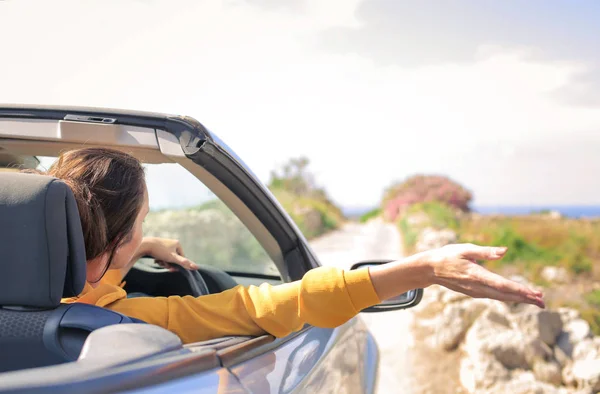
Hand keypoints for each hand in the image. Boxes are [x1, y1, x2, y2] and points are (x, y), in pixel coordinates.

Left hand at [141, 237, 197, 270]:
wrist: (145, 245)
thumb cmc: (160, 251)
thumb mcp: (173, 258)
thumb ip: (184, 263)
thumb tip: (196, 267)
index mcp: (177, 243)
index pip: (181, 257)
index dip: (177, 264)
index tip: (172, 268)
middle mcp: (172, 242)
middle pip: (174, 257)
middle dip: (169, 263)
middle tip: (163, 265)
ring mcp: (165, 243)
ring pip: (167, 257)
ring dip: (164, 262)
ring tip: (158, 261)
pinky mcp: (158, 245)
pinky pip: (162, 255)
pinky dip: (160, 259)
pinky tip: (155, 260)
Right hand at [424, 243, 544, 307]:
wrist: (430, 269)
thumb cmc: (447, 255)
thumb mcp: (465, 248)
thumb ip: (485, 251)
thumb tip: (505, 251)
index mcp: (476, 275)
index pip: (502, 284)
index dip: (519, 290)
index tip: (534, 294)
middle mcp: (477, 287)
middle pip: (505, 295)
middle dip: (525, 298)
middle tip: (543, 302)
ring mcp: (476, 292)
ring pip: (502, 297)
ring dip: (519, 299)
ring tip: (536, 301)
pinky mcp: (474, 293)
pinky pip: (495, 296)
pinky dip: (509, 297)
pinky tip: (518, 297)